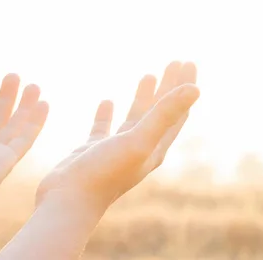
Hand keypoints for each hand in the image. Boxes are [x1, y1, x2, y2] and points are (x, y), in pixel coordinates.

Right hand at [36, 61, 198, 212]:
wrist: (67, 201)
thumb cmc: (104, 173)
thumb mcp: (138, 140)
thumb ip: (165, 114)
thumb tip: (195, 89)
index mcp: (155, 147)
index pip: (177, 112)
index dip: (184, 87)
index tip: (188, 62)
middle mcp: (140, 148)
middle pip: (161, 112)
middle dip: (169, 86)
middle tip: (175, 61)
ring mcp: (117, 149)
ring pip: (136, 117)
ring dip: (144, 96)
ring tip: (149, 74)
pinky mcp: (94, 150)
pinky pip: (104, 127)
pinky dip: (108, 113)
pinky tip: (107, 101)